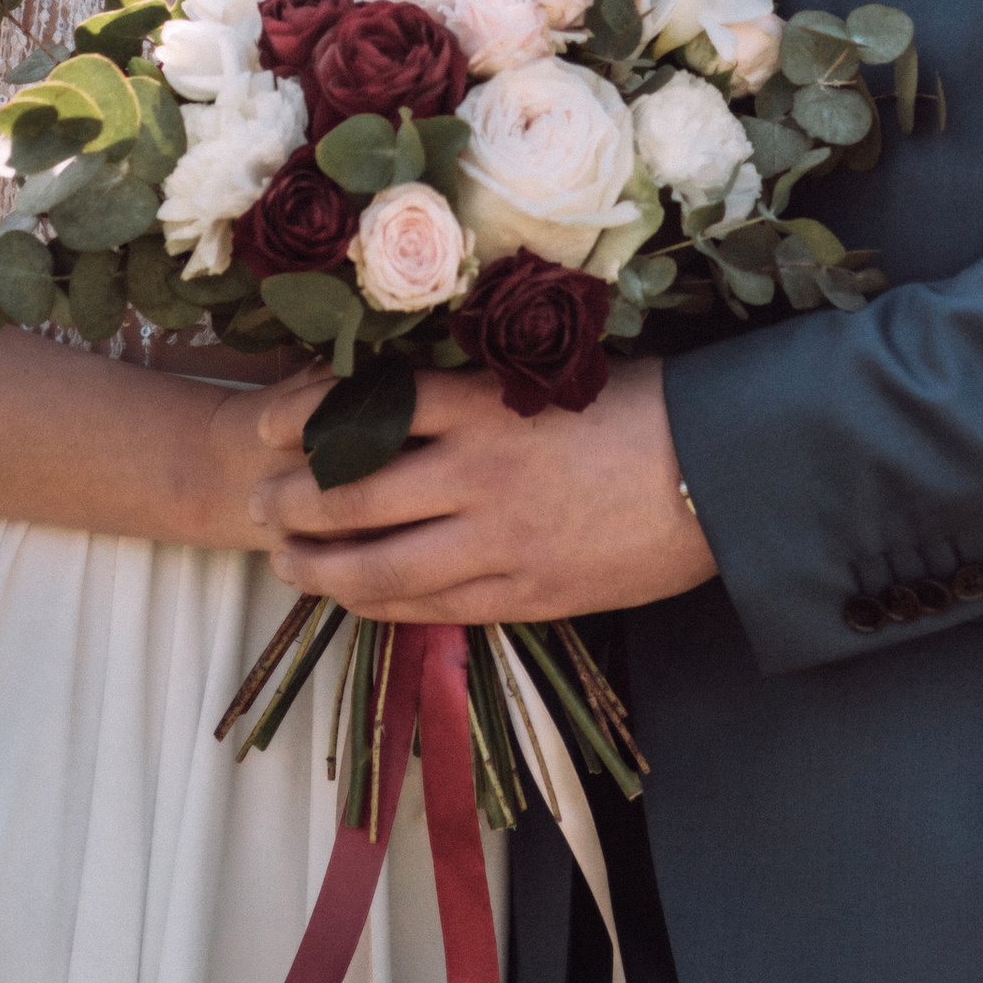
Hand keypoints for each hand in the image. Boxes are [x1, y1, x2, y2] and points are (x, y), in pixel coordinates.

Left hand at [244, 358, 717, 622]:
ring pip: (375, 566)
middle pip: (349, 495)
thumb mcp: (554, 375)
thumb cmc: (647, 407)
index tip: (262, 424)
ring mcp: (497, 543)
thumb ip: (481, 388)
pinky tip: (351, 597)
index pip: (361, 408)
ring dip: (316, 566)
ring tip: (283, 559)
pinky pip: (428, 607)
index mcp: (483, 405)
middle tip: (257, 501)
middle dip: (289, 501)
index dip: (297, 420)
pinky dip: (376, 603)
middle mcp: (476, 474)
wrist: (726, 475)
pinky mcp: (523, 594)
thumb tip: (409, 389)